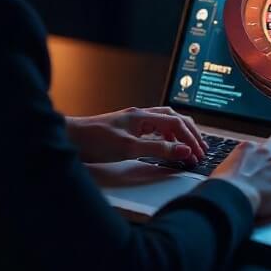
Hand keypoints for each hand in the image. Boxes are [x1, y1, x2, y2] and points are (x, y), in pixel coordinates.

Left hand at [64, 106, 207, 164]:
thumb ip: (158, 149)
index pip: (177, 124)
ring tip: (190, 146)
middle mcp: (141, 115)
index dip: (190, 140)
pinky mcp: (128, 129)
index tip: (198, 154)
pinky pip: (155, 128)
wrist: (69, 138)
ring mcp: (134, 121)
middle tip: (201, 149)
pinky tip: (168, 144)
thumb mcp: (129, 148)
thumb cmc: (94, 141)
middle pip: (175, 118)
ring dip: (181, 133)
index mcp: (143, 116)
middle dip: (191, 133)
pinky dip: (168, 135)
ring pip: (166, 121)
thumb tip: (184, 150)